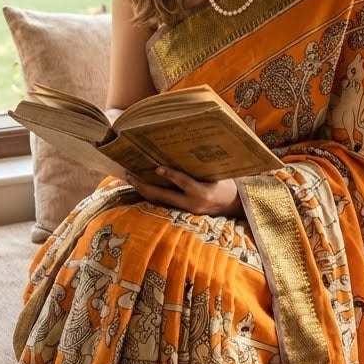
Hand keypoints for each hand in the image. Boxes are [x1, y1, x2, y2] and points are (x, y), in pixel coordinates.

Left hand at [127, 166, 241, 216]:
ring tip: (131, 178)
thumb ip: (200, 167)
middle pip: (162, 196)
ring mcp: (186, 210)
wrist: (234, 207)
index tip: (157, 168)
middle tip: (129, 174)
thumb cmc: (227, 185)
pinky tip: (143, 185)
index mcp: (202, 192)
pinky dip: (152, 194)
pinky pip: (163, 203)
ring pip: (159, 201)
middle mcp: (191, 203)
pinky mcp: (183, 212)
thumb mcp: (218, 174)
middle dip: (144, 186)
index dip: (170, 175)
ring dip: (144, 190)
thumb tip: (182, 151)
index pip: (183, 182)